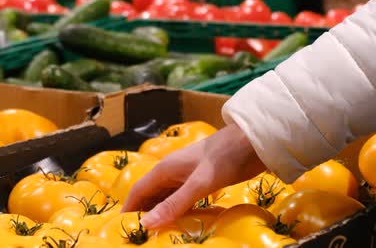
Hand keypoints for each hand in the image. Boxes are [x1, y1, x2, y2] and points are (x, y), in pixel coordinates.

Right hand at [122, 123, 265, 228]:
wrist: (253, 142)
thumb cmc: (225, 158)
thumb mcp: (199, 184)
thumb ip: (174, 204)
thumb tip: (147, 224)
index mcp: (165, 169)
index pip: (138, 190)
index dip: (129, 208)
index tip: (123, 226)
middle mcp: (171, 171)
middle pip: (150, 194)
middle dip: (142, 212)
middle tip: (139, 234)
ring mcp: (186, 175)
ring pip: (165, 196)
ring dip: (159, 211)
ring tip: (156, 231)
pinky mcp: (200, 179)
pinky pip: (180, 197)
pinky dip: (175, 209)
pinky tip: (179, 220)